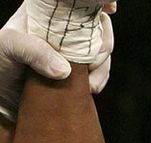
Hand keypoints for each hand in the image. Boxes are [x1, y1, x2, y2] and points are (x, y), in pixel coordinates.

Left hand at [0, 1, 115, 122]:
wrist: (3, 95)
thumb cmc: (0, 62)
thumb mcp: (8, 47)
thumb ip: (33, 51)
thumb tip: (64, 70)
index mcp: (48, 12)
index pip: (77, 2)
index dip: (98, 4)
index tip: (109, 10)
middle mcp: (65, 28)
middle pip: (99, 26)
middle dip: (102, 44)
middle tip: (91, 62)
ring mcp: (75, 48)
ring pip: (104, 48)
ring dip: (103, 65)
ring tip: (89, 82)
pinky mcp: (81, 69)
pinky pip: (102, 69)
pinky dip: (101, 79)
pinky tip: (91, 88)